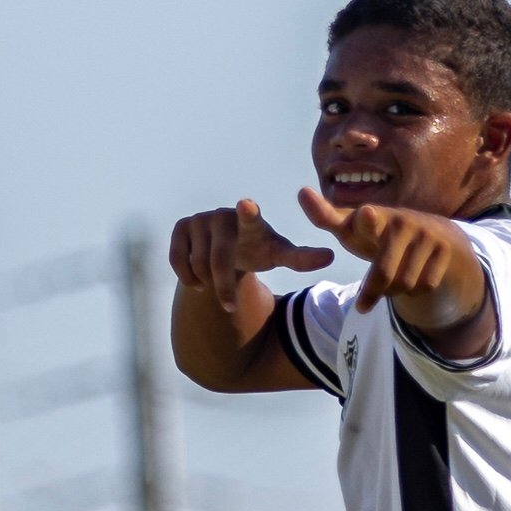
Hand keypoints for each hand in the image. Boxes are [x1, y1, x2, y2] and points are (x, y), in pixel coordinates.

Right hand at [167, 198, 333, 314]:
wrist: (228, 248)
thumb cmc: (258, 251)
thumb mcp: (279, 255)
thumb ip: (302, 258)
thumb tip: (331, 257)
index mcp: (251, 222)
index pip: (250, 217)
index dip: (248, 213)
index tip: (246, 205)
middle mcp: (224, 216)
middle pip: (218, 261)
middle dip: (223, 287)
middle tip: (229, 305)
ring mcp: (200, 220)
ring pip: (197, 264)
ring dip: (207, 282)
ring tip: (215, 282)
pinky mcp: (182, 227)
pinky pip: (178, 261)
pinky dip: (188, 277)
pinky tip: (197, 279)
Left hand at [294, 186, 483, 325]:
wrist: (433, 235)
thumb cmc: (379, 233)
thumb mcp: (353, 227)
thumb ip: (326, 216)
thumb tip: (301, 191)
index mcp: (376, 217)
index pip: (369, 221)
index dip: (366, 221)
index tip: (364, 214)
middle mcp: (403, 222)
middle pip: (384, 274)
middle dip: (373, 292)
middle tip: (363, 304)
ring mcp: (428, 235)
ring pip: (404, 283)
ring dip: (394, 290)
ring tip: (393, 278)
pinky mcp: (445, 251)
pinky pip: (424, 286)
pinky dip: (415, 289)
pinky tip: (414, 276)